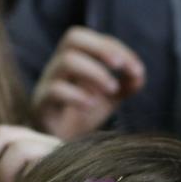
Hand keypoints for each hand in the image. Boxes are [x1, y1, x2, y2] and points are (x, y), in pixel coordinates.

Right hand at [29, 26, 144, 138]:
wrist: (60, 144)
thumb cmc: (83, 114)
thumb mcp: (110, 97)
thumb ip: (127, 84)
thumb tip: (139, 74)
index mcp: (75, 59)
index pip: (92, 38)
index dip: (116, 48)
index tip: (137, 70)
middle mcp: (59, 66)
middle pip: (73, 37)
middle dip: (101, 48)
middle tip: (120, 66)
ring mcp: (47, 83)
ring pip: (66, 61)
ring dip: (95, 72)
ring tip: (112, 90)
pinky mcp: (41, 105)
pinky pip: (54, 90)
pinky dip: (77, 95)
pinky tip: (92, 106)